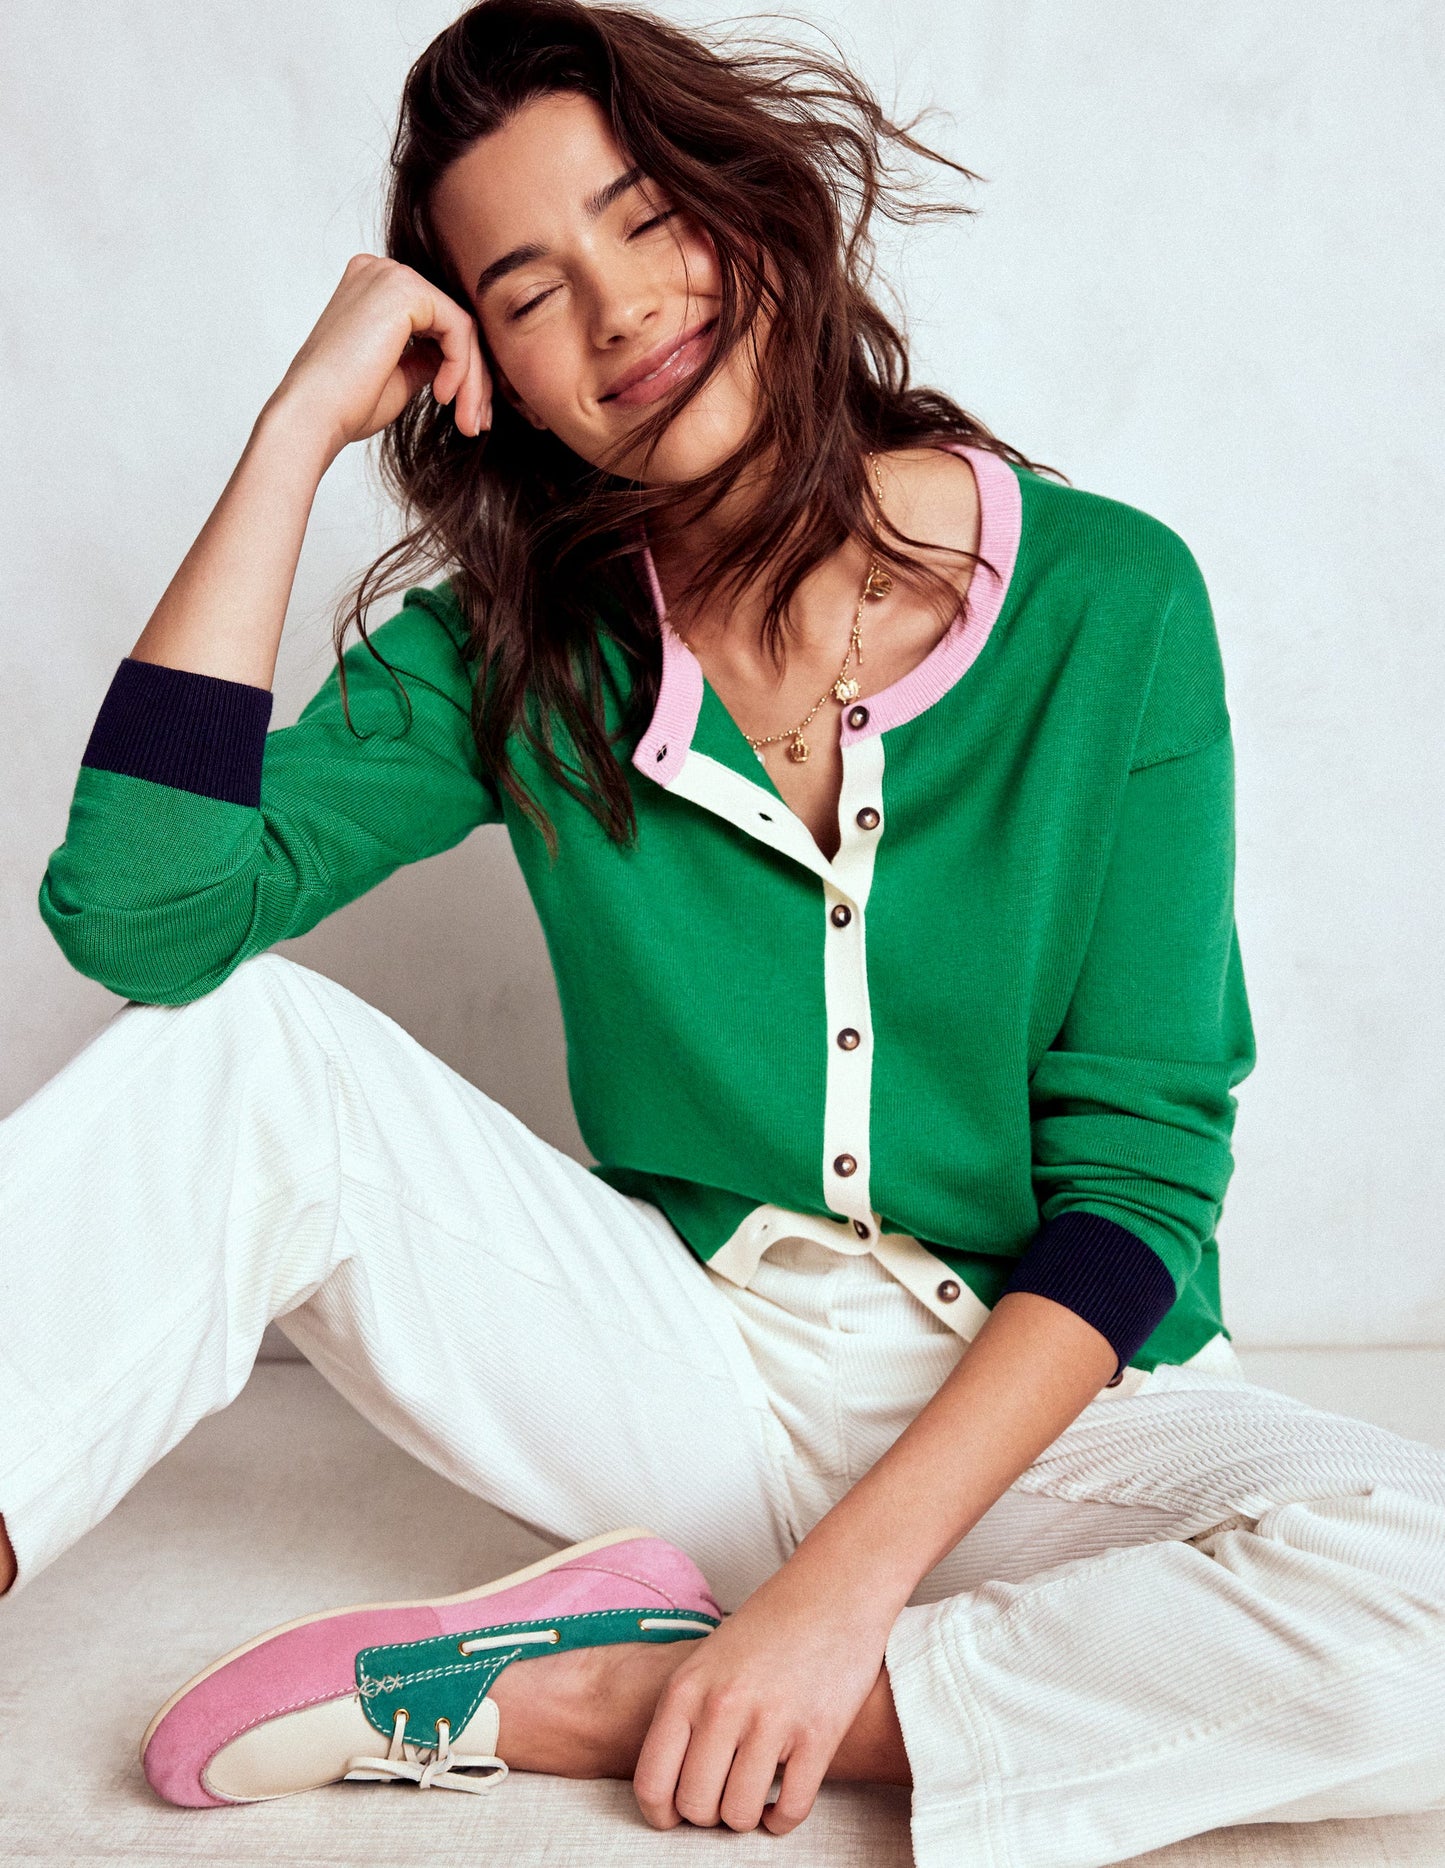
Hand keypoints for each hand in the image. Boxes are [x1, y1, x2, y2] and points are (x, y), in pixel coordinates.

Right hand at [267, 253, 491, 464]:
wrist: (314, 415)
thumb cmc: (346, 404)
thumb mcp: (399, 376)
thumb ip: (427, 357)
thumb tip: (456, 358)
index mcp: (372, 288)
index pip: (436, 322)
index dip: (461, 369)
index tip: (470, 414)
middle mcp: (380, 272)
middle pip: (452, 322)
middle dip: (473, 378)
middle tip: (478, 423)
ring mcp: (390, 276)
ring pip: (461, 327)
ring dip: (472, 380)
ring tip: (468, 422)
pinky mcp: (404, 289)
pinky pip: (458, 328)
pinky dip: (461, 368)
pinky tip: (442, 397)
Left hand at [631, 1567, 892, 1835]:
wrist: (834, 1588)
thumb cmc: (769, 1624)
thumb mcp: (709, 1658)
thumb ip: (687, 1713)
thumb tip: (669, 1785)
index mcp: (687, 1688)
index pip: (652, 1782)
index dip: (662, 1813)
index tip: (676, 1815)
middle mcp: (723, 1706)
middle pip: (697, 1806)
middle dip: (708, 1815)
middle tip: (723, 1798)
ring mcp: (772, 1721)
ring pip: (741, 1814)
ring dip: (747, 1816)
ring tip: (755, 1795)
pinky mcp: (818, 1734)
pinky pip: (791, 1809)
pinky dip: (783, 1819)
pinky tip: (783, 1803)